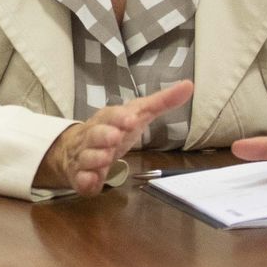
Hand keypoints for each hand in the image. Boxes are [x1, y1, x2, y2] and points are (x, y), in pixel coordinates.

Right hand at [34, 80, 193, 197]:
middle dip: (104, 135)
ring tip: (106, 159)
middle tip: (115, 137)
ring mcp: (85, 157)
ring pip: (87, 157)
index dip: (120, 118)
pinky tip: (92, 181)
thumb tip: (189, 85)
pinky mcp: (82, 176)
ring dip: (95, 158)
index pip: (111, 115)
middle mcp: (94, 136)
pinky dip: (85, 181)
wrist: (78, 148)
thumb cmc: (114, 129)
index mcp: (107, 119)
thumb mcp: (138, 115)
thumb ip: (161, 102)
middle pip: (95, 134)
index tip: (131, 120)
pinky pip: (81, 180)